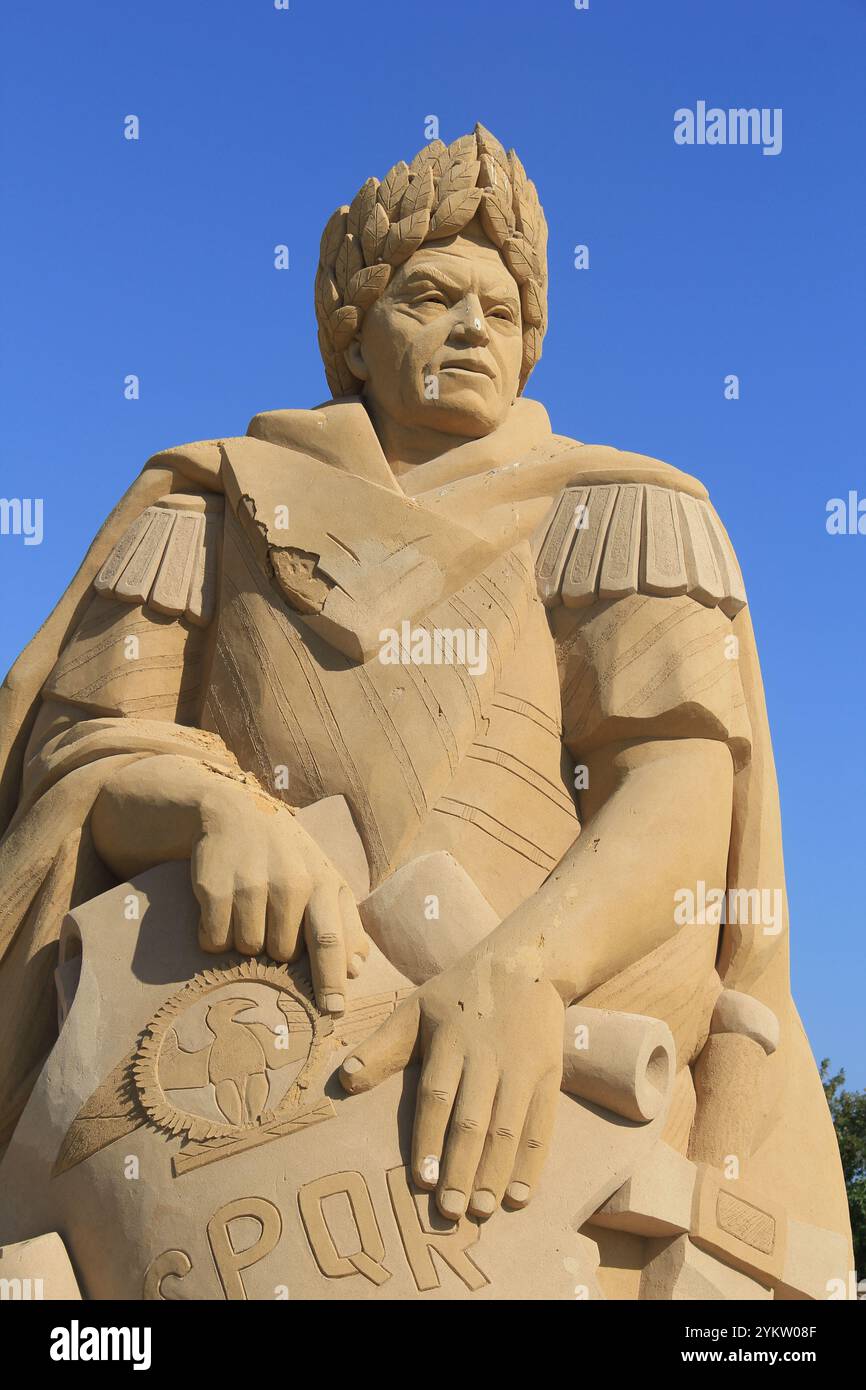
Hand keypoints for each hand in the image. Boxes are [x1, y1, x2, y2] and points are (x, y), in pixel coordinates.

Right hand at [92, 755, 369, 1013]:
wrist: (235, 813)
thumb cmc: (288, 856)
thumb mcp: (324, 878)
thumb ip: (345, 923)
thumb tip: (358, 969)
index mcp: (322, 882)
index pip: (330, 940)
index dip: (332, 980)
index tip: (334, 1011)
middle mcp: (290, 883)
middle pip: (283, 953)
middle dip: (276, 950)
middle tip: (271, 921)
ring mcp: (250, 885)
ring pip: (247, 950)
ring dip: (245, 941)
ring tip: (247, 909)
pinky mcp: (214, 889)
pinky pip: (214, 941)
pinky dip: (215, 935)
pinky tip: (222, 908)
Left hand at [339, 950, 563, 1220]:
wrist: (526, 963)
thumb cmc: (459, 992)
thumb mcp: (415, 1008)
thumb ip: (382, 1047)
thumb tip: (343, 1080)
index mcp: (451, 1041)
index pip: (438, 1097)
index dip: (430, 1140)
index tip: (422, 1181)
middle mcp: (487, 1057)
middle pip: (474, 1120)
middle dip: (460, 1168)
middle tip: (449, 1211)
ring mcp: (521, 1068)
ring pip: (508, 1128)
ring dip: (495, 1173)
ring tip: (480, 1210)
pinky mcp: (548, 1076)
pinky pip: (542, 1126)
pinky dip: (532, 1163)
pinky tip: (520, 1195)